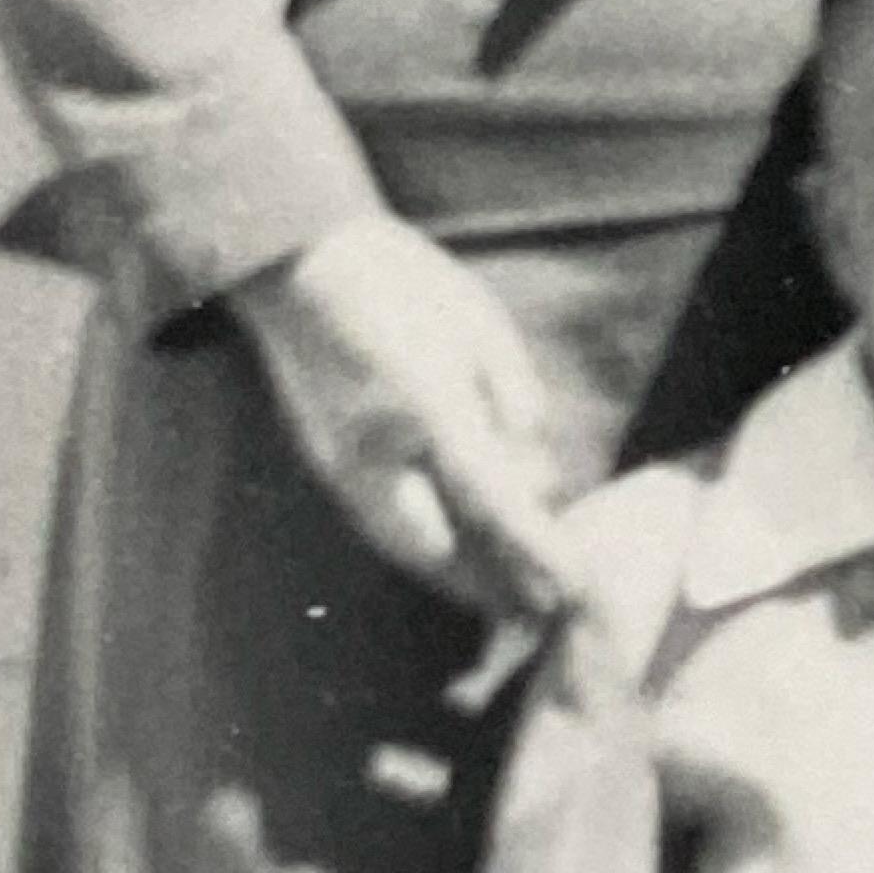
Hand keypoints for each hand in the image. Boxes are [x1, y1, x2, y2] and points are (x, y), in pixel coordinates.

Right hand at [233, 214, 582, 622]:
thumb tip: (534, 466)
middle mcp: (378, 453)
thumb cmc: (401, 281)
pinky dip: (423, 553)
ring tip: (504, 602)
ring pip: (405, 549)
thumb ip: (513, 399)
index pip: (493, 499)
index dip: (536, 549)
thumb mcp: (480, 325)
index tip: (574, 585)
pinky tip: (452, 558)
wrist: (299, 263)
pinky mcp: (323, 467)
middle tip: (541, 609)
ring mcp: (340, 467)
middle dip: (492, 587)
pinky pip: (381, 529)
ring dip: (457, 579)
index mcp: (429, 408)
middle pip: (440, 550)